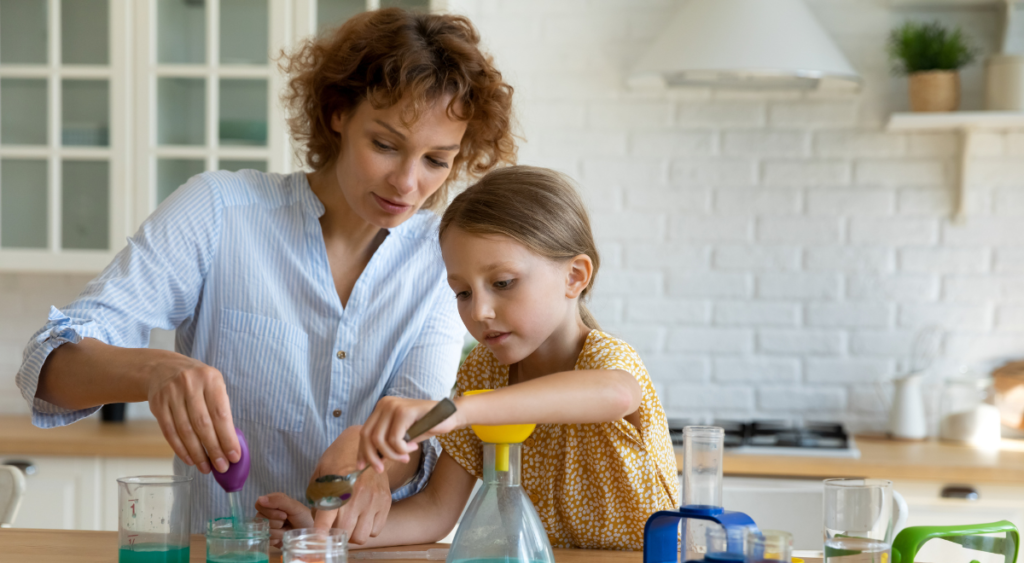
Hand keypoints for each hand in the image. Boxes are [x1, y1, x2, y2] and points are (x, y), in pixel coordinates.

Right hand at [145, 354, 239, 473]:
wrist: (162, 368)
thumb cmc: (197, 382)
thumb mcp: (213, 385)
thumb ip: (221, 409)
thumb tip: (230, 444)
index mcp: (210, 379)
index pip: (220, 414)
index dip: (227, 437)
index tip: (234, 456)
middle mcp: (190, 385)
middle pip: (203, 424)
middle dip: (214, 449)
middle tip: (222, 467)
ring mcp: (171, 394)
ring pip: (185, 431)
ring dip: (197, 453)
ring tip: (206, 468)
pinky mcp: (158, 405)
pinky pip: (170, 432)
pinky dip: (181, 449)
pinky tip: (190, 459)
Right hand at [255, 493, 313, 547]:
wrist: (309, 534)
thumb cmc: (304, 518)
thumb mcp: (295, 507)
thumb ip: (279, 501)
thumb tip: (260, 499)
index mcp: (273, 502)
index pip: (259, 505)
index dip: (270, 512)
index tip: (284, 515)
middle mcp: (267, 513)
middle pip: (260, 518)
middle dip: (276, 522)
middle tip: (286, 522)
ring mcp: (266, 526)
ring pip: (264, 530)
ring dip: (278, 532)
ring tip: (287, 530)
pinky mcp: (268, 538)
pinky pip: (266, 540)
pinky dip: (277, 539)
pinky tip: (283, 537)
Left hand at [311, 426, 393, 544]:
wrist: (366, 443)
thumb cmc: (339, 458)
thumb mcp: (320, 473)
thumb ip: (317, 499)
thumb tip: (318, 522)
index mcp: (337, 487)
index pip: (325, 520)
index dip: (320, 533)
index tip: (318, 538)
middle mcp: (357, 496)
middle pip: (344, 533)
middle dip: (336, 533)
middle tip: (334, 525)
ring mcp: (373, 500)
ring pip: (361, 536)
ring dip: (353, 533)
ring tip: (349, 523)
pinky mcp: (385, 502)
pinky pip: (375, 530)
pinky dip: (367, 529)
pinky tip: (362, 518)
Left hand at [358, 397, 462, 472]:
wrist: (450, 417)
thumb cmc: (426, 427)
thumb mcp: (402, 436)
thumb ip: (385, 443)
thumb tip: (367, 460)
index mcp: (381, 408)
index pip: (364, 432)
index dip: (362, 451)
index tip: (362, 466)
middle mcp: (385, 404)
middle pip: (367, 436)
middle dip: (373, 457)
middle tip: (382, 469)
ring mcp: (394, 406)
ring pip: (380, 440)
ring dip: (393, 455)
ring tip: (406, 457)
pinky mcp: (404, 412)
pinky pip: (395, 440)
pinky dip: (402, 450)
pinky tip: (413, 448)